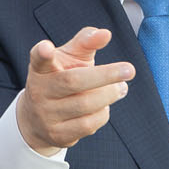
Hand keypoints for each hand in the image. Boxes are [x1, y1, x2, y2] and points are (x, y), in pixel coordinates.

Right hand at [14, 26, 133, 152]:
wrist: (38, 119)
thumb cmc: (61, 78)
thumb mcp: (70, 58)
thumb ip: (86, 42)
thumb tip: (105, 33)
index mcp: (41, 69)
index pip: (38, 59)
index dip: (42, 53)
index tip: (47, 47)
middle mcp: (39, 91)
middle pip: (73, 81)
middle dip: (105, 75)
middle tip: (129, 70)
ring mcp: (46, 114)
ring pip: (85, 104)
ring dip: (109, 95)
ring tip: (121, 88)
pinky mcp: (57, 134)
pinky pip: (88, 124)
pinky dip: (103, 113)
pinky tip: (105, 106)